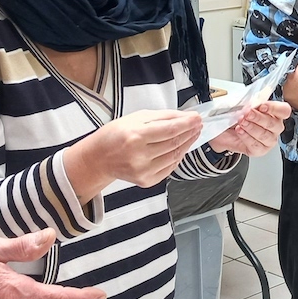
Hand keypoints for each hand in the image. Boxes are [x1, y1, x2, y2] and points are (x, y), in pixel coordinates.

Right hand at [63, 109, 203, 200]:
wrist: (99, 158)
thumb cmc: (116, 134)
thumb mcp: (136, 118)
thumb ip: (162, 117)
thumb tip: (185, 116)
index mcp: (136, 136)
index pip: (170, 130)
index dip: (187, 124)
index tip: (197, 118)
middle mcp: (140, 155)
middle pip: (174, 143)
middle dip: (190, 132)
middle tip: (198, 124)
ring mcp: (143, 171)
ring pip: (175, 156)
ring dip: (187, 144)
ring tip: (194, 134)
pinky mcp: (146, 181)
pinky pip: (169, 168)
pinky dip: (178, 157)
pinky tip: (182, 147)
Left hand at [211, 100, 290, 157]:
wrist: (226, 131)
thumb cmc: (238, 117)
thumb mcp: (245, 106)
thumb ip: (252, 104)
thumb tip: (252, 102)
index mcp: (275, 114)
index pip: (284, 110)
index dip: (274, 108)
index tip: (261, 106)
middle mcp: (275, 128)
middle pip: (274, 124)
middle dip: (258, 118)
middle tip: (247, 113)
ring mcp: (269, 140)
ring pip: (265, 135)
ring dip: (251, 127)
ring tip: (241, 121)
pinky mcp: (260, 150)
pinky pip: (255, 145)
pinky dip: (246, 137)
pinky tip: (239, 130)